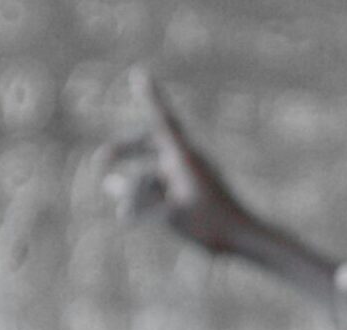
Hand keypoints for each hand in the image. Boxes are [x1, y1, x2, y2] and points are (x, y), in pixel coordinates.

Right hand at [101, 70, 258, 252]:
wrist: (244, 239)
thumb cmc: (214, 226)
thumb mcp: (172, 215)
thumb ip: (140, 201)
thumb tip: (111, 186)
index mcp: (187, 158)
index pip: (164, 122)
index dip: (151, 97)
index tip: (138, 73)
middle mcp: (187, 161)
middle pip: (151, 142)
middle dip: (125, 148)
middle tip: (102, 160)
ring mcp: (187, 175)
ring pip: (152, 167)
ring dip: (132, 176)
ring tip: (107, 182)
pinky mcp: (188, 190)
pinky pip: (159, 182)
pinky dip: (139, 186)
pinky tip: (116, 187)